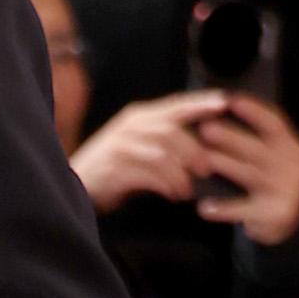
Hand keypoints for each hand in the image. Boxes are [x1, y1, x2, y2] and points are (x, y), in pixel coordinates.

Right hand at [68, 90, 226, 215]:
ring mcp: (121, 146)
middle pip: (173, 131)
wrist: (74, 184)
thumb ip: (163, 141)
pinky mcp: (115, 168)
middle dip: (194, 151)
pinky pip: (150, 174)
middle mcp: (130, 126)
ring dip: (180, 173)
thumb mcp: (138, 146)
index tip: (224, 103)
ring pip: (163, 153)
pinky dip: (166, 185)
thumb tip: (201, 149)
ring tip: (187, 189)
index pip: (176, 104)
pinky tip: (173, 194)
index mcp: (139, 116)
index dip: (201, 103)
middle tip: (207, 169)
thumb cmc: (112, 168)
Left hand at [189, 91, 298, 246]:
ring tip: (201, 161)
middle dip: (230, 138)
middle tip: (205, 129)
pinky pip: (244, 209)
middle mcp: (293, 167)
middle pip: (257, 148)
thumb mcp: (274, 159)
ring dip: (224, 166)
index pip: (275, 123)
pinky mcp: (275, 214)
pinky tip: (203, 207)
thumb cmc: (272, 184)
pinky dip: (223, 209)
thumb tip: (224, 117)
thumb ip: (259, 142)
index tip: (231, 100)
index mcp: (292, 148)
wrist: (288, 224)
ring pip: (249, 175)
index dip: (254, 111)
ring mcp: (286, 191)